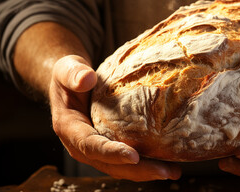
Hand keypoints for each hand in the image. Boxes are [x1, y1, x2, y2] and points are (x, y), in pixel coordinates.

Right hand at [49, 55, 180, 180]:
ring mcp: (97, 149)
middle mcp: (82, 146)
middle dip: (138, 171)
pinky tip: (169, 162)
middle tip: (165, 171)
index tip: (134, 156)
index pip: (90, 146)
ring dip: (147, 171)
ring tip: (173, 171)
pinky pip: (128, 159)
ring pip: (122, 167)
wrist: (72, 82)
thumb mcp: (67, 68)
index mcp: (70, 129)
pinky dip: (148, 162)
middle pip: (111, 164)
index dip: (112, 153)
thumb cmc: (69, 75)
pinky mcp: (110, 146)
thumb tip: (86, 78)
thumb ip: (73, 73)